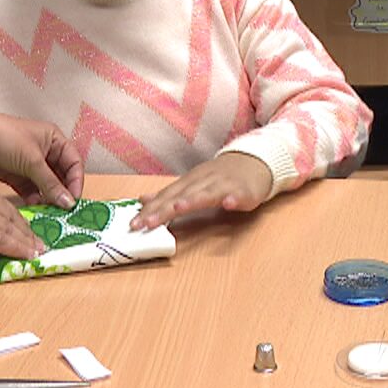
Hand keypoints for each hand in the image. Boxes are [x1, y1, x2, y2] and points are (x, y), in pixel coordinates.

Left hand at [0, 114, 83, 209]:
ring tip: (50, 211)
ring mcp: (31, 166)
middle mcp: (46, 152)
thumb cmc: (5, 138)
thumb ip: (51, 183)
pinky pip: (32, 191)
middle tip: (64, 210)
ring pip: (47, 186)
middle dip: (63, 192)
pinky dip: (35, 199)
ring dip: (49, 198)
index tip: (74, 199)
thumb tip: (69, 202)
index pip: (74, 162)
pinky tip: (35, 207)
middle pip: (62, 176)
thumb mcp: (32, 160)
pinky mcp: (17, 177)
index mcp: (54, 140)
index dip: (77, 180)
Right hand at [0, 168, 44, 257]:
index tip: (23, 227)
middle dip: (24, 229)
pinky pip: (1, 239)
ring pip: (8, 227)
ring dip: (25, 241)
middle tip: (37, 241)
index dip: (14, 217)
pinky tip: (27, 255)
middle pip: (9, 213)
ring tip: (36, 251)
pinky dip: (17, 248)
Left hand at [130, 153, 274, 229]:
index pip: (167, 196)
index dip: (150, 209)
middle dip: (163, 209)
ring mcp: (224, 185)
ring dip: (193, 200)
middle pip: (182, 195)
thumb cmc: (220, 177)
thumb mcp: (192, 184)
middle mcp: (204, 181)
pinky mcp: (244, 191)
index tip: (134, 224)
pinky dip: (233, 199)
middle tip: (146, 223)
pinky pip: (238, 195)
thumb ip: (169, 194)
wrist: (254, 163)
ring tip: (178, 209)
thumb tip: (142, 200)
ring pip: (207, 193)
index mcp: (190, 182)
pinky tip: (228, 205)